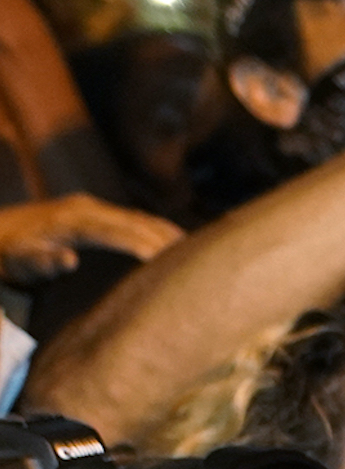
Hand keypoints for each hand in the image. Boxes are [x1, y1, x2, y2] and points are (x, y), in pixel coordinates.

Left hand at [0, 195, 180, 282]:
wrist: (2, 230)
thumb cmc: (11, 253)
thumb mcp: (17, 261)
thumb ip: (40, 261)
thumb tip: (69, 259)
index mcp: (70, 220)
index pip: (113, 231)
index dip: (139, 243)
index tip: (163, 260)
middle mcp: (87, 208)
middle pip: (135, 221)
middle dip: (165, 238)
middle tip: (198, 260)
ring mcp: (95, 207)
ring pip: (140, 218)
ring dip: (169, 233)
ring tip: (201, 253)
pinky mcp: (99, 212)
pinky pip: (137, 218)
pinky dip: (160, 229)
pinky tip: (180, 242)